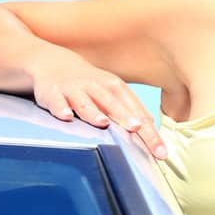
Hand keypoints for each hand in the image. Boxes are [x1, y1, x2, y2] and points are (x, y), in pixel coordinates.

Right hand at [31, 49, 170, 158]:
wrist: (54, 63)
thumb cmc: (91, 85)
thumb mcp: (113, 92)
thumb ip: (131, 109)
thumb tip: (151, 128)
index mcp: (116, 88)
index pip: (137, 112)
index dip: (150, 133)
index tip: (161, 151)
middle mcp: (97, 88)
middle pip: (115, 106)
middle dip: (127, 118)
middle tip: (138, 130)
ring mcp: (74, 89)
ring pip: (85, 102)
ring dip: (93, 112)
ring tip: (103, 123)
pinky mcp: (53, 93)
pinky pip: (57, 101)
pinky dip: (60, 108)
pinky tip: (65, 116)